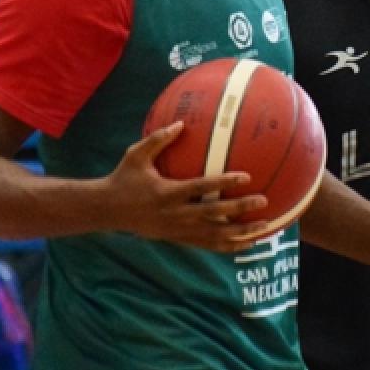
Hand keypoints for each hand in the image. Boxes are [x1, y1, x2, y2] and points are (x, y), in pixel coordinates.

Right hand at [103, 122, 272, 250]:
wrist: (107, 211)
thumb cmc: (123, 178)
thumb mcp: (136, 155)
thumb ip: (159, 139)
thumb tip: (181, 123)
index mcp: (167, 193)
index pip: (201, 188)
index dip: (224, 182)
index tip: (246, 177)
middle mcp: (175, 214)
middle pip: (213, 213)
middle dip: (240, 208)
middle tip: (263, 201)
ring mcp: (177, 230)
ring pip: (214, 235)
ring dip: (240, 232)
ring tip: (263, 227)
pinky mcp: (177, 239)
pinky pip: (207, 245)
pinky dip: (228, 245)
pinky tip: (247, 243)